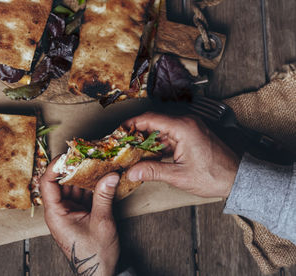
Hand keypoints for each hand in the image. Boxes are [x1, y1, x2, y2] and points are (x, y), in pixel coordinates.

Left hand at [40, 157, 119, 275]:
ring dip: (85, 176)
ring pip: (73, 187)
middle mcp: (59, 210)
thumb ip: (104, 196)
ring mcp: (69, 211)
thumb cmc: (95, 253)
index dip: (55, 166)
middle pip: (61, 182)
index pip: (47, 183)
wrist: (101, 272)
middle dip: (74, 168)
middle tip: (88, 156)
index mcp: (56, 214)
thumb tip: (111, 174)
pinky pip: (82, 194)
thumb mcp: (102, 222)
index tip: (69, 155)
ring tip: (98, 164)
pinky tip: (101, 178)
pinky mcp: (78, 213)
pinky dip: (91, 186)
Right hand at [125, 112, 239, 197]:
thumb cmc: (214, 175)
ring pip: (162, 129)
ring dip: (148, 139)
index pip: (150, 118)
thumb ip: (152, 171)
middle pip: (155, 122)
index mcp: (183, 127)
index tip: (120, 130)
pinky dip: (159, 143)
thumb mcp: (179, 175)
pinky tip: (150, 153)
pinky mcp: (192, 135)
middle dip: (138, 132)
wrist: (238, 178)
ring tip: (134, 150)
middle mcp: (186, 123)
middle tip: (124, 142)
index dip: (132, 123)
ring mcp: (190, 128)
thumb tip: (132, 171)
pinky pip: (171, 135)